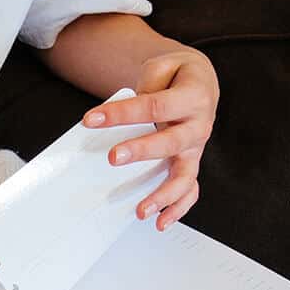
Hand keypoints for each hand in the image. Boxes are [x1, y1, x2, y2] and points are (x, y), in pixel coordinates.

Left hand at [82, 49, 218, 230]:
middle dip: (141, 151)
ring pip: (183, 175)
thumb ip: (147, 84)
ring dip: (162, 195)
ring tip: (140, 211)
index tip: (91, 119)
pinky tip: (160, 222)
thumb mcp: (163, 66)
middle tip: (113, 158)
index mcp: (193, 97)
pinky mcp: (190, 164)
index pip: (154, 106)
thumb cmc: (175, 77)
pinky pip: (189, 190)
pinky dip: (178, 209)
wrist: (198, 81)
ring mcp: (195, 149)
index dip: (121, 113)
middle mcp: (198, 126)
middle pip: (170, 142)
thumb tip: (119, 112)